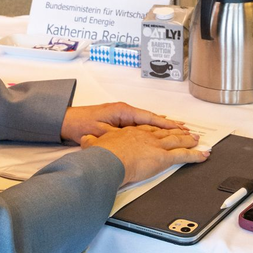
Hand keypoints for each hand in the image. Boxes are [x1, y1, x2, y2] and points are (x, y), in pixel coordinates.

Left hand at [60, 101, 185, 143]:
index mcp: (122, 111)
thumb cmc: (80, 124)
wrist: (65, 120)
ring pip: (147, 121)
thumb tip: (130, 142)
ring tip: (179, 129)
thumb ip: (116, 136)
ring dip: (162, 125)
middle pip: (152, 118)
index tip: (179, 128)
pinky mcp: (119, 120)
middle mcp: (124, 110)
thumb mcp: (99, 132)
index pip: (149, 117)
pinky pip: (140, 124)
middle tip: (186, 129)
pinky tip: (159, 129)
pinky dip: (152, 127)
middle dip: (169, 124)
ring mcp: (122, 114)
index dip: (165, 124)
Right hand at [81, 126, 207, 183]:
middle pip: (164, 132)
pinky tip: (203, 155)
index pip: (146, 128)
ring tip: (197, 140)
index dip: (156, 127)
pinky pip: (183, 156)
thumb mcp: (92, 144)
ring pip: (176, 141)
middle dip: (176, 132)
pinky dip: (195, 156)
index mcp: (129, 133)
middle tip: (186, 131)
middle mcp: (145, 136)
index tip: (161, 126)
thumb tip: (85, 140)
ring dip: (188, 140)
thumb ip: (91, 142)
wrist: (108, 159)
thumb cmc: (100, 154)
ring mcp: (156, 145)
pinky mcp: (163, 157)